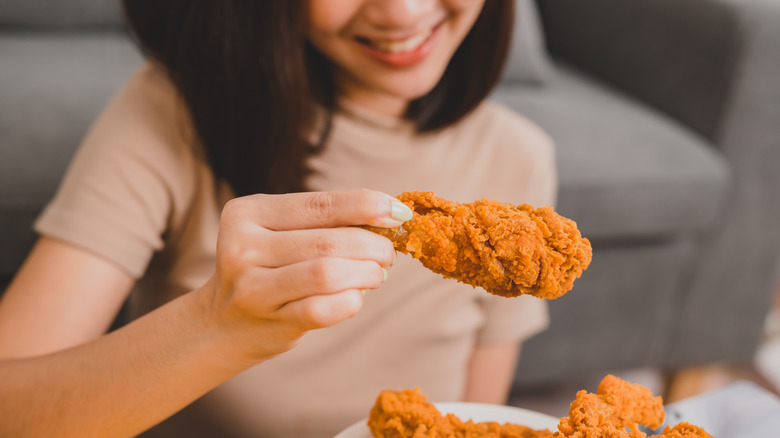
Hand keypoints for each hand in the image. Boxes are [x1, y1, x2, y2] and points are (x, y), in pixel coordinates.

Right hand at [201, 189, 411, 361]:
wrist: (221, 325)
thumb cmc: (266, 270)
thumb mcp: (279, 234)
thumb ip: (323, 221)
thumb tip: (388, 212)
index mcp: (247, 213)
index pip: (320, 205)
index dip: (366, 206)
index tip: (398, 212)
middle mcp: (243, 247)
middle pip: (329, 241)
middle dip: (373, 246)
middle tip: (387, 253)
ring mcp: (252, 288)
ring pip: (328, 274)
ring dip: (367, 273)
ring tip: (376, 274)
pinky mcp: (269, 322)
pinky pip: (325, 309)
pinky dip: (351, 301)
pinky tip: (356, 297)